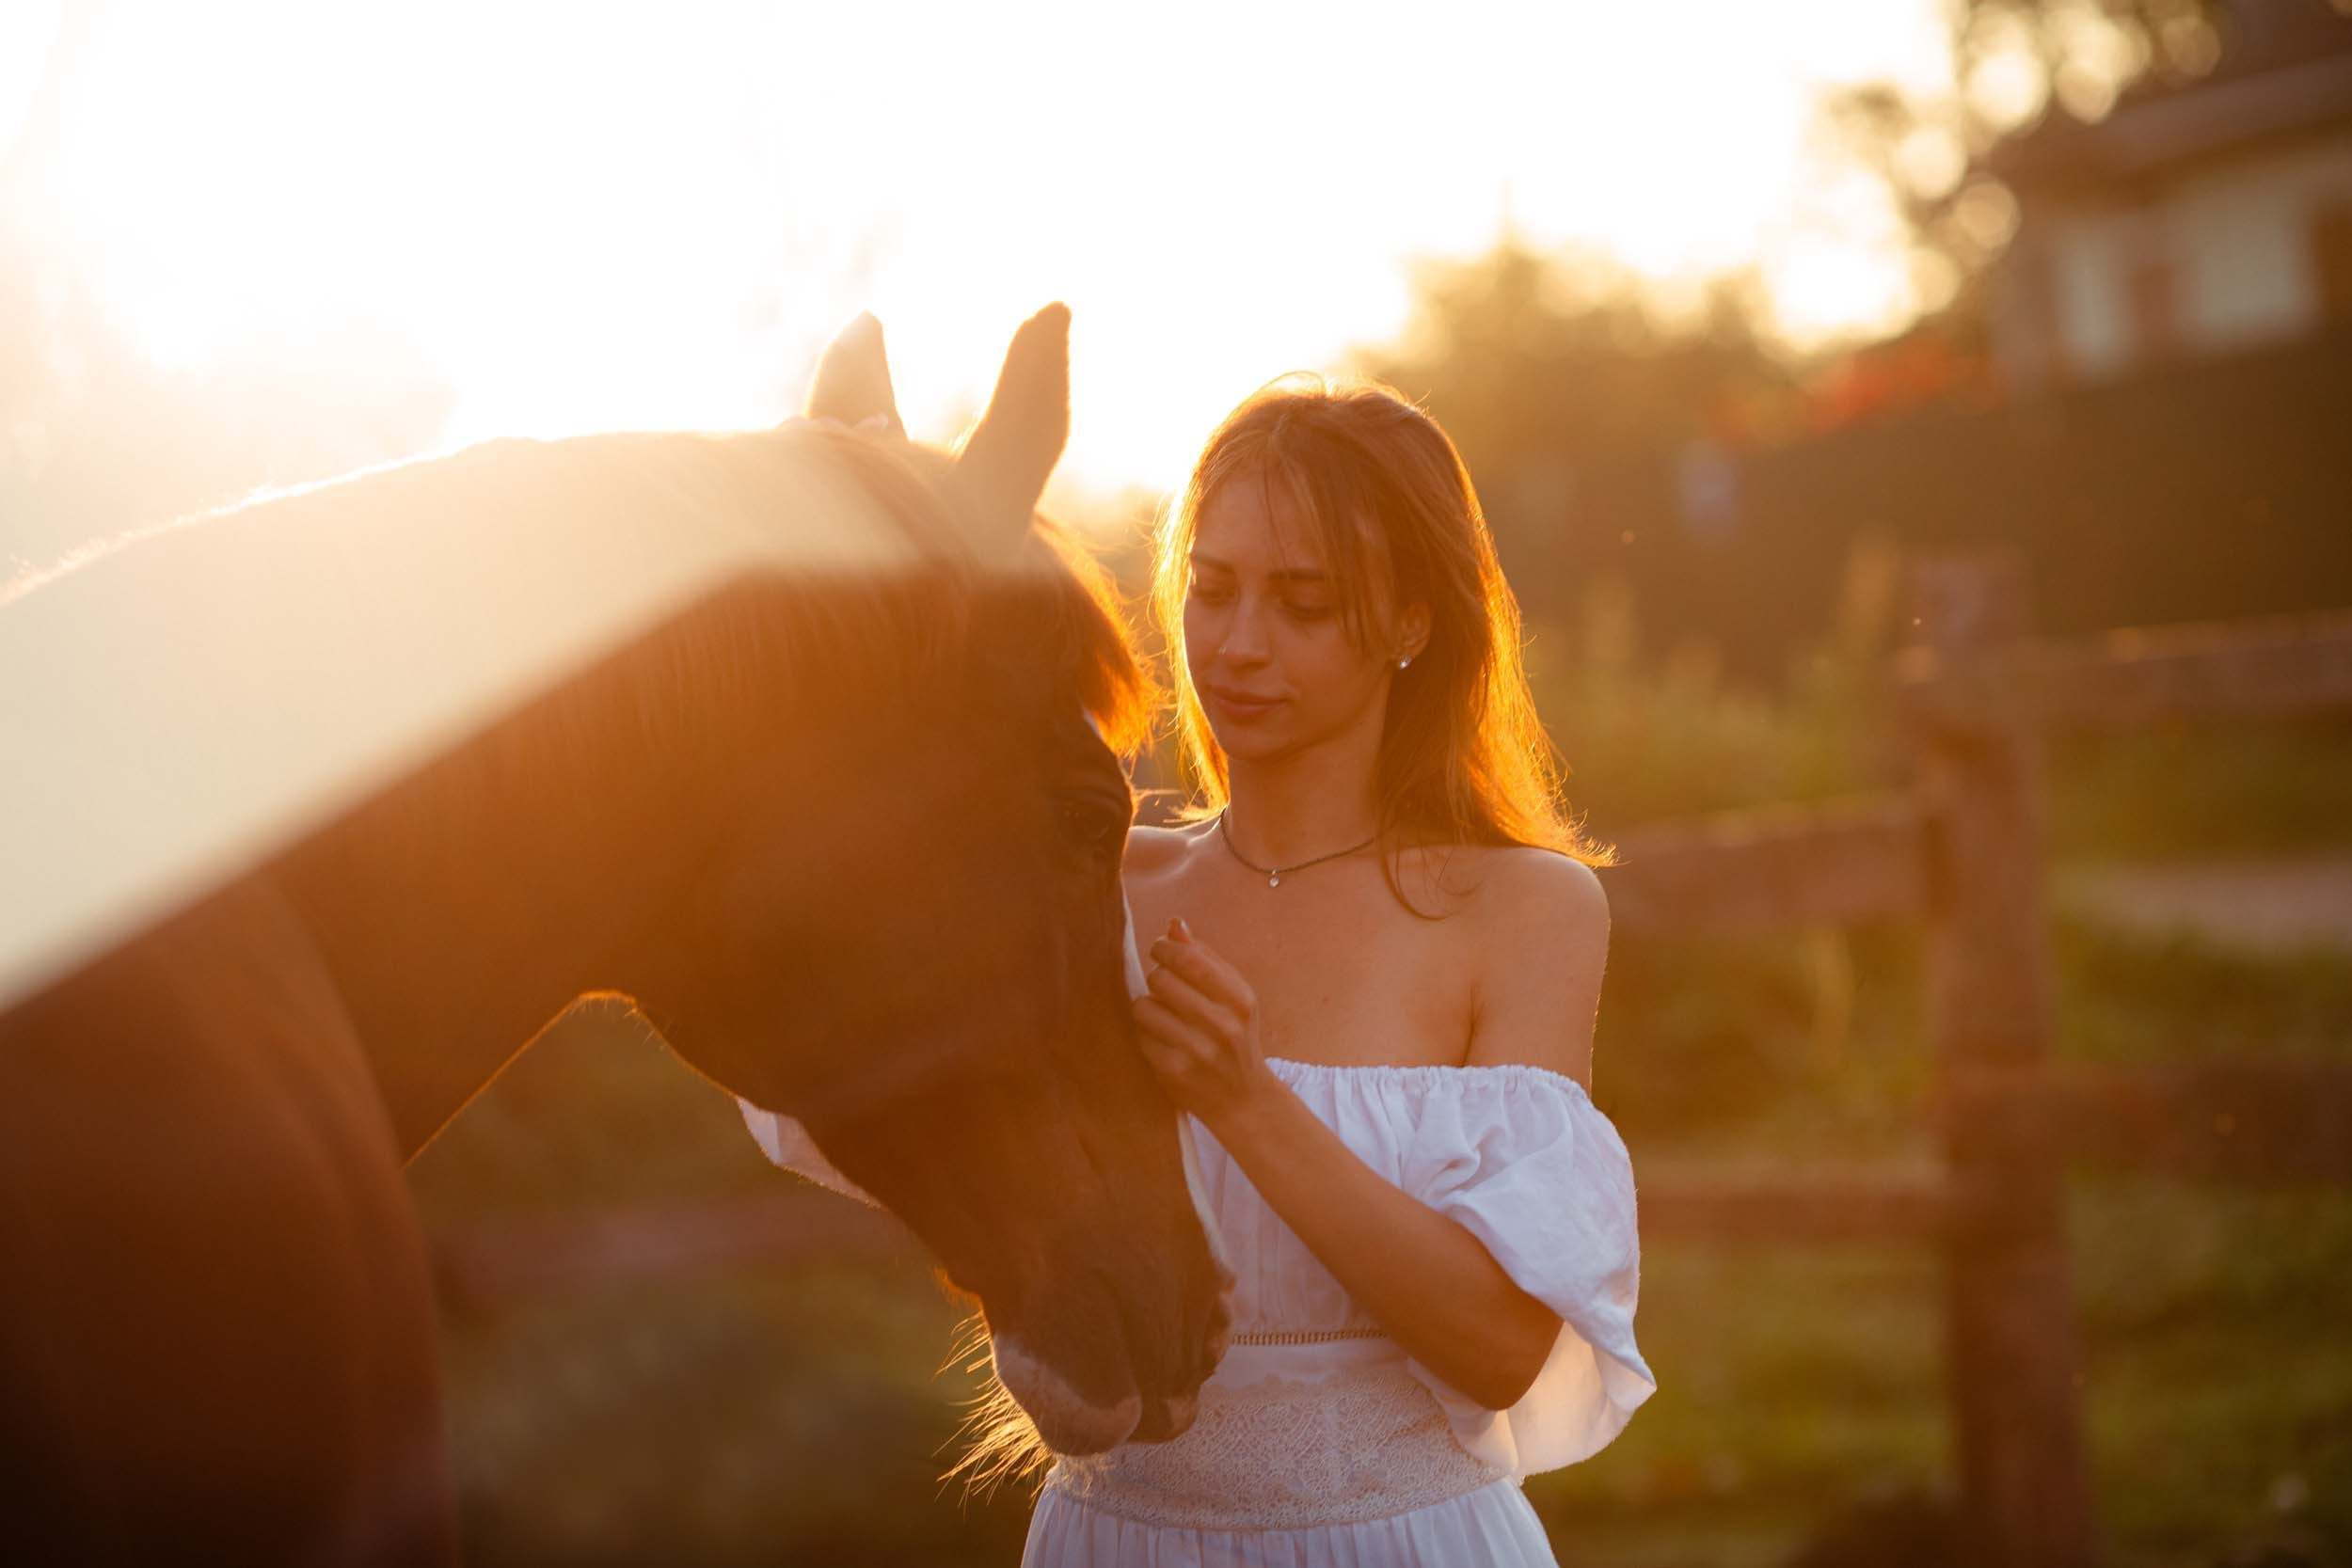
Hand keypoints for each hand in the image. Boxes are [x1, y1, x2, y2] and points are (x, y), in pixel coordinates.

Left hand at [1135, 917, 1279, 1126]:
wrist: (1243, 1100)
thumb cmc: (1237, 1039)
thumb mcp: (1235, 998)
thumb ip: (1206, 959)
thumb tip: (1174, 924)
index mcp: (1240, 999)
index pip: (1189, 958)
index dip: (1164, 948)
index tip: (1159, 950)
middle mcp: (1222, 1024)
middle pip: (1160, 979)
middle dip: (1155, 977)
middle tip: (1163, 987)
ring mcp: (1197, 1050)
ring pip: (1143, 1006)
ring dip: (1147, 1007)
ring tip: (1163, 1016)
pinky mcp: (1173, 1071)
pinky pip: (1140, 1036)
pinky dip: (1146, 1034)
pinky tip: (1164, 1041)